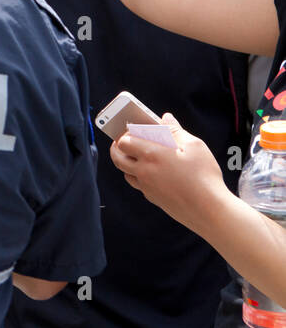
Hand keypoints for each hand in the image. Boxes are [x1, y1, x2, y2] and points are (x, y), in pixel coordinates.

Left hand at [109, 112, 227, 232]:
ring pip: (126, 173)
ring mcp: (146, 186)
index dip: (125, 134)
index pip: (124, 142)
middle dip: (117, 148)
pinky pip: (139, 185)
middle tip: (124, 142)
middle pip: (118, 158)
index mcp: (151, 154)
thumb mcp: (194, 146)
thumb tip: (166, 117)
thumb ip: (176, 130)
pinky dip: (139, 177)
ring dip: (126, 163)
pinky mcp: (153, 198)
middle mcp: (143, 171)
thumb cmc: (204, 176)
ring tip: (137, 157)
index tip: (130, 130)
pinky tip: (152, 173)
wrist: (209, 210)